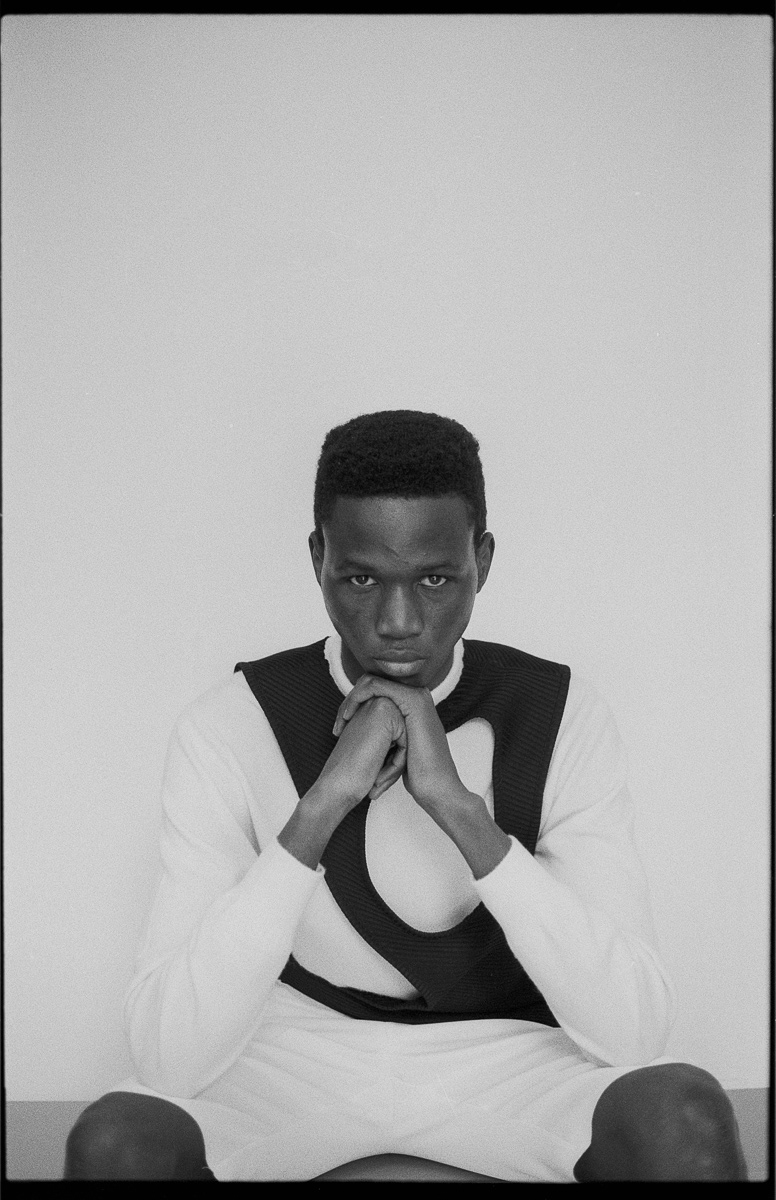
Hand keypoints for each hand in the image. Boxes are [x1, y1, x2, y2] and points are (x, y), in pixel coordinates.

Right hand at [279, 693, 406, 869]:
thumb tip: (403, 747)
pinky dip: (395, 765)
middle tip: (368, 780)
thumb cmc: (350, 783)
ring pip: (407, 739)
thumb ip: (382, 742)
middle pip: (405, 737)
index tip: (365, 779)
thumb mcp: (371, 758)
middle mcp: (370, 707)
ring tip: (371, 781)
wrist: (334, 795)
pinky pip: (406, 742)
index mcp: (366, 715)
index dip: (390, 762)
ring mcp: (376, 708)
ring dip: (394, 765)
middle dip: (395, 762)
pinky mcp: (383, 716)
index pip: (398, 737)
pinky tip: (375, 778)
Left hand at [333, 675, 466, 815]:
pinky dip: (356, 698)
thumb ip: (386, 733)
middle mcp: (414, 695)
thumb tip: (364, 730)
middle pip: (371, 683)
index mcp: (411, 705)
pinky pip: (374, 686)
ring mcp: (415, 695)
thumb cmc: (418, 774)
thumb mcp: (397, 749)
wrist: (436, 787)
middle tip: (338, 725)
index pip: (375, 691)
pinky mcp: (411, 700)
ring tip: (342, 722)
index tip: (340, 727)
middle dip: (350, 701)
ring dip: (350, 700)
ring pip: (369, 681)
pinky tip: (347, 717)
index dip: (354, 705)